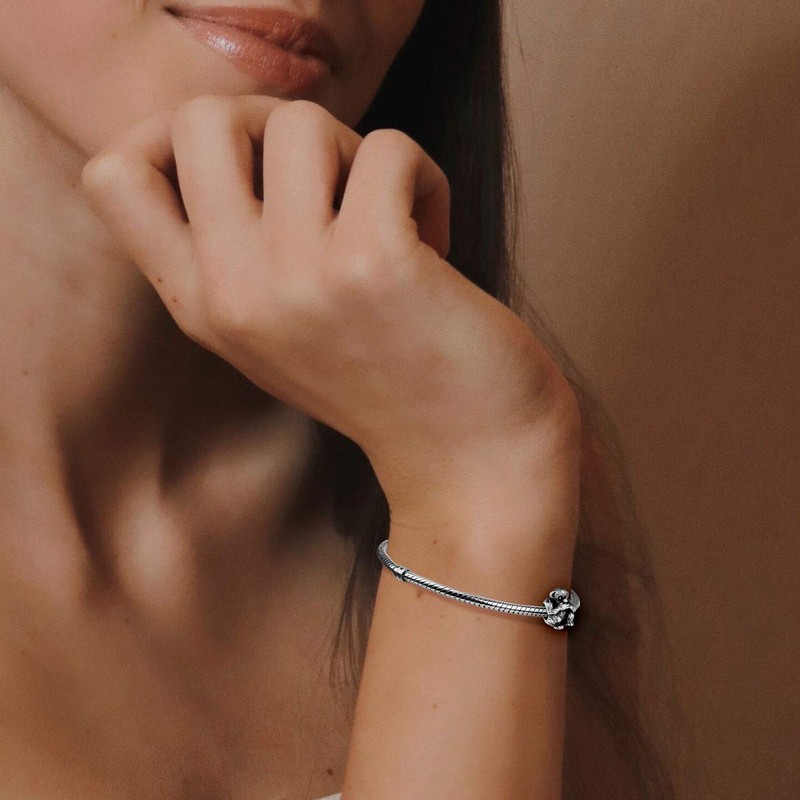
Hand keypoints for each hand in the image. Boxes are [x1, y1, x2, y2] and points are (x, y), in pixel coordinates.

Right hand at [80, 95, 579, 516]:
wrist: (468, 456)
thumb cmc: (384, 379)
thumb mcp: (277, 329)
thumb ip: (233, 248)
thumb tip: (240, 132)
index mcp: (201, 308)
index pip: (110, 176)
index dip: (168, 135)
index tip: (244, 164)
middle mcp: (234, 293)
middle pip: (200, 117)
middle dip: (275, 124)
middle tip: (328, 179)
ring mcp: (299, 279)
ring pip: (301, 123)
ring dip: (359, 152)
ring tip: (391, 216)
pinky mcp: (374, 263)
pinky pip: (388, 149)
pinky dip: (424, 177)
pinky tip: (435, 237)